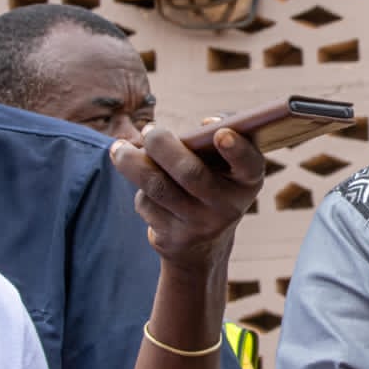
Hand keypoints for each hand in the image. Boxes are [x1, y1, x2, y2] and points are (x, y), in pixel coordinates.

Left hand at [109, 124, 264, 271]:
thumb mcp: (229, 169)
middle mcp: (228, 206)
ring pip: (158, 187)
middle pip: (190, 173)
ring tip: (119, 147)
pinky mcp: (173, 238)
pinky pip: (147, 204)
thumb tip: (205, 123)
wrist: (205, 245)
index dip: (237, 150)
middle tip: (150, 130)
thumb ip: (222, 142)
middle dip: (163, 146)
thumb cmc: (216, 186)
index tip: (220, 133)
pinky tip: (139, 179)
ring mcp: (200, 225)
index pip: (249, 165)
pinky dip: (138, 187)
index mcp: (248, 182)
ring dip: (133, 163)